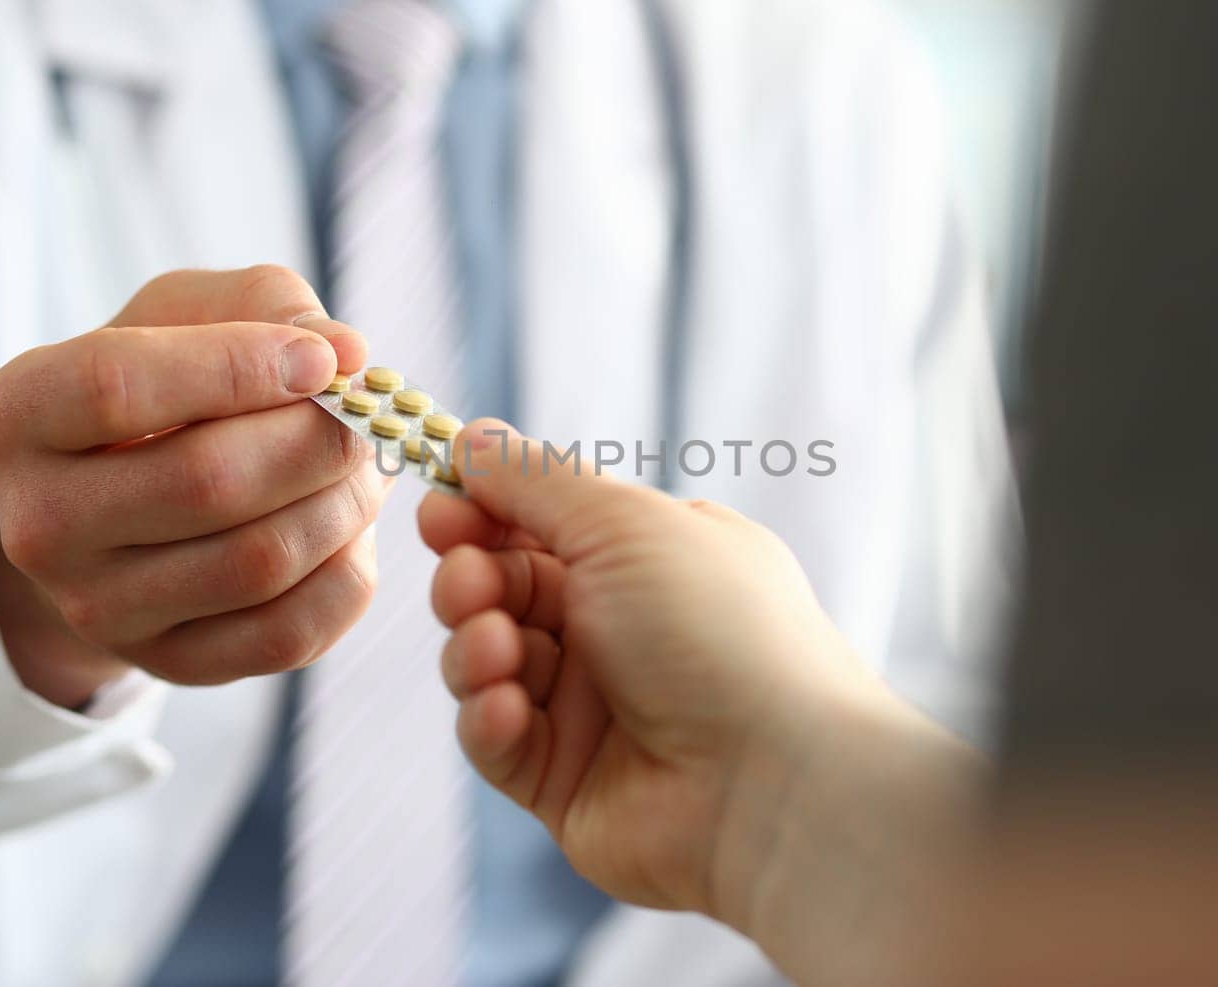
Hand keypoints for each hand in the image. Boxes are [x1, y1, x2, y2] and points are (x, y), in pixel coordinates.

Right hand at [0, 266, 383, 707]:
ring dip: (344, 504)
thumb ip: (265, 305)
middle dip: (317, 440)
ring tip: (358, 467)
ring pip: (260, 560)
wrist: (120, 508)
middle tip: (364, 418)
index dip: (239, 366)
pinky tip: (345, 530)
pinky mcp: (170, 664)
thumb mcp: (187, 315)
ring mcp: (99, 610)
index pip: (117, 386)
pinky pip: (291, 631)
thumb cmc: (164, 389)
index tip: (324, 361)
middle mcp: (40, 524)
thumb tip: (346, 350)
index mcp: (19, 415)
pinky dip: (347, 570)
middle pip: (208, 481)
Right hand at [419, 424, 865, 909]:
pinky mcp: (565, 781)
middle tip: (469, 578)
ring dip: (476, 647)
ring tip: (498, 646)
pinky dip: (490, 719)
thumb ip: (538, 480)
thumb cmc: (718, 633)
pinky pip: (497, 740)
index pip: (541, 522)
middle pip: (505, 588)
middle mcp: (621, 628)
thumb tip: (473, 436)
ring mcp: (592, 708)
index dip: (484, 511)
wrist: (775, 781)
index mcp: (648, 559)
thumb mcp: (626, 524)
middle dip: (472, 577)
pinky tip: (508, 708)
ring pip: (488, 661)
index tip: (442, 503)